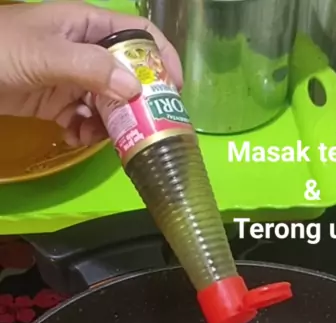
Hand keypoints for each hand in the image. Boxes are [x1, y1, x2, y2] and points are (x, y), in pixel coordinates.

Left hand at [0, 1, 181, 146]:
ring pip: (107, 104)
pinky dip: (85, 133)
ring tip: (98, 138)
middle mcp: (84, 50)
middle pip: (126, 76)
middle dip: (136, 104)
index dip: (160, 58)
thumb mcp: (48, 54)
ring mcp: (71, 78)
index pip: (136, 35)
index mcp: (86, 25)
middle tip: (144, 129)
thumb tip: (134, 90)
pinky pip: (84, 120)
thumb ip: (92, 68)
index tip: (173, 90)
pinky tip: (75, 137)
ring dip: (109, 125)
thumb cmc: (1, 49)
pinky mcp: (57, 103)